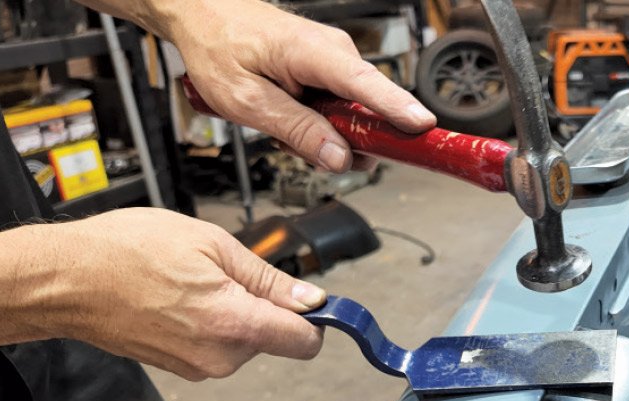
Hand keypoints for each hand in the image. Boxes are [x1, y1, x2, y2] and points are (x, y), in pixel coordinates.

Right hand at [51, 209, 325, 380]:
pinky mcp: (181, 369)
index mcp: (235, 324)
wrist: (64, 280)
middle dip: (265, 307)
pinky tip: (178, 298)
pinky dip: (211, 323)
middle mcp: (220, 357)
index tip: (311, 300)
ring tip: (192, 282)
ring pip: (246, 342)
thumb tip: (312, 300)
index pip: (306, 342)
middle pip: (276, 339)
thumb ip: (269, 278)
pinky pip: (218, 346)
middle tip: (224, 273)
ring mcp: (198, 368)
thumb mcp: (212, 244)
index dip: (315, 318)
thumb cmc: (126, 251)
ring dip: (235, 313)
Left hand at [149, 0, 435, 171]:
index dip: (396, 109)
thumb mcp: (246, 100)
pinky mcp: (331, 70)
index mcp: (314, 52)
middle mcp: (335, 52)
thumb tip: (339, 157)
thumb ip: (295, 131)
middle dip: (345, 142)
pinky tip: (290, 119)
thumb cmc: (219, 46)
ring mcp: (335, 61)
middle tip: (306, 150)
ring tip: (284, 128)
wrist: (205, 14)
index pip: (365, 84)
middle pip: (367, 111)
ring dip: (325, 134)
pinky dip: (318, 122)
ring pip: (352, 116)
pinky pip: (340, 108)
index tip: (423, 127)